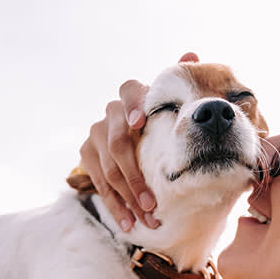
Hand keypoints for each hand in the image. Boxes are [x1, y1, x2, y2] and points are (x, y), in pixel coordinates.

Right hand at [78, 52, 199, 231]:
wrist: (137, 136)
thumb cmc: (163, 120)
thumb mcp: (174, 105)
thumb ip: (181, 84)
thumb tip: (192, 55)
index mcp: (133, 95)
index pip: (130, 90)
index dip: (133, 105)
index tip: (139, 124)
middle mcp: (111, 111)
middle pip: (118, 145)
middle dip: (136, 179)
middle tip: (153, 203)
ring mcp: (96, 133)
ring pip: (109, 171)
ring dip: (128, 199)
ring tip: (146, 219)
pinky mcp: (87, 153)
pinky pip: (99, 184)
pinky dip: (115, 205)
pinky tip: (128, 223)